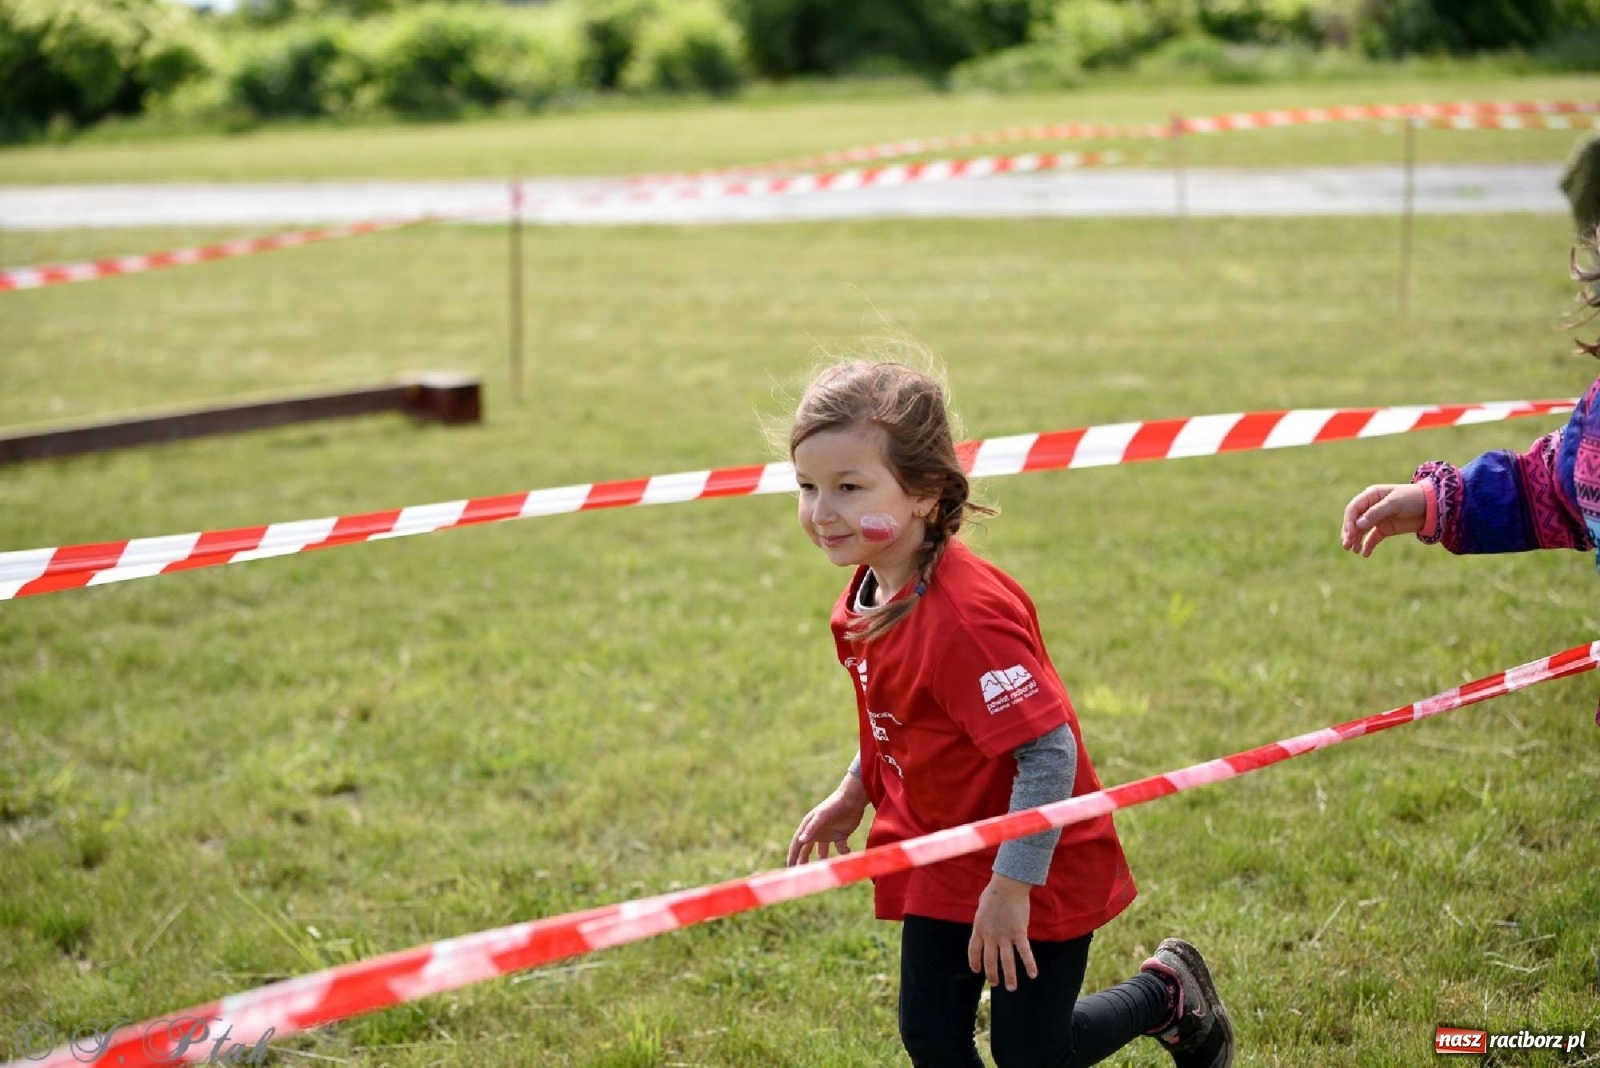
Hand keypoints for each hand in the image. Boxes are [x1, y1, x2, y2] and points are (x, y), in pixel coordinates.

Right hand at [787, 774, 868, 865]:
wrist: (853, 798)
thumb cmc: (835, 805)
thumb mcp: (822, 816)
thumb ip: (812, 829)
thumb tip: (801, 841)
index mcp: (809, 826)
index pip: (797, 843)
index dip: (793, 856)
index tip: (790, 868)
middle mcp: (818, 831)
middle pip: (807, 849)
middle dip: (803, 860)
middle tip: (802, 874)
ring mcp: (829, 833)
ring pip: (822, 850)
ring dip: (822, 858)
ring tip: (822, 867)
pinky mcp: (841, 834)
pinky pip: (840, 848)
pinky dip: (843, 852)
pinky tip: (847, 852)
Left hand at [967, 874, 1036, 991]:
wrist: (1007, 885)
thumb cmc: (994, 892)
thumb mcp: (982, 908)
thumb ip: (983, 919)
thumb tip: (984, 921)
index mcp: (979, 928)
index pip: (974, 950)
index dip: (975, 962)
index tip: (977, 970)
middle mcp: (990, 935)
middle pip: (989, 960)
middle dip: (992, 974)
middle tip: (995, 984)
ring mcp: (1004, 936)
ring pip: (1006, 961)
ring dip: (1009, 976)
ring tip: (1011, 988)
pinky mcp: (1019, 933)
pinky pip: (1024, 952)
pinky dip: (1029, 964)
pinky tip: (1032, 974)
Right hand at [1341, 483, 1426, 556]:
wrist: (1432, 507)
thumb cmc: (1412, 499)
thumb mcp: (1394, 503)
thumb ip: (1376, 513)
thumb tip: (1358, 524)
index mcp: (1371, 496)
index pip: (1353, 509)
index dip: (1349, 522)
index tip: (1350, 534)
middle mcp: (1371, 507)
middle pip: (1354, 521)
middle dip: (1349, 533)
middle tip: (1347, 545)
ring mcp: (1377, 518)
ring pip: (1361, 530)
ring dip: (1356, 540)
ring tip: (1354, 550)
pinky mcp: (1385, 528)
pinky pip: (1372, 538)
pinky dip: (1367, 545)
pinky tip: (1365, 554)